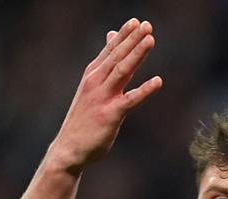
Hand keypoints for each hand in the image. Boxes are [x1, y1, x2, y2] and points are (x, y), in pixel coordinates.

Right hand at [49, 18, 162, 174]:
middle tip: (147, 24)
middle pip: (117, 56)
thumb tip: (110, 40)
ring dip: (137, 54)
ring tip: (151, 40)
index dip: (123, 35)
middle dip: (132, 39)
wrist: (69, 148)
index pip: (110, 50)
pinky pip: (130, 100)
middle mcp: (95, 82)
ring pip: (122, 71)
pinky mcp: (110, 115)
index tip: (136, 21)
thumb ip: (104, 66)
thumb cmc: (84, 119)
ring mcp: (102, 98)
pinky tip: (158, 81)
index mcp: (92, 75)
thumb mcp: (92, 89)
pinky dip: (144, 90)